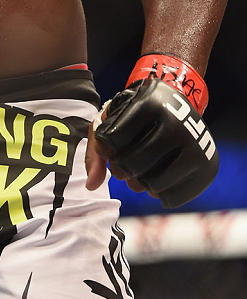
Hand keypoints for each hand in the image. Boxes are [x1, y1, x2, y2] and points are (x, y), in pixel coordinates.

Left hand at [85, 77, 217, 207]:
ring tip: (138, 174)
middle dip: (121, 171)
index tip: (112, 148)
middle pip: (135, 163)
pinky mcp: (208, 166)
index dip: (107, 149)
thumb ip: (96, 150)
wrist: (179, 106)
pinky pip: (174, 197)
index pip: (115, 138)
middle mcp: (177, 121)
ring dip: (139, 185)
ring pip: (154, 184)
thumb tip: (91, 186)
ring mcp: (196, 144)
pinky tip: (156, 181)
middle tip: (121, 169)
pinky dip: (159, 195)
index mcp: (149, 102)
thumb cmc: (138, 116)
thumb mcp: (114, 119)